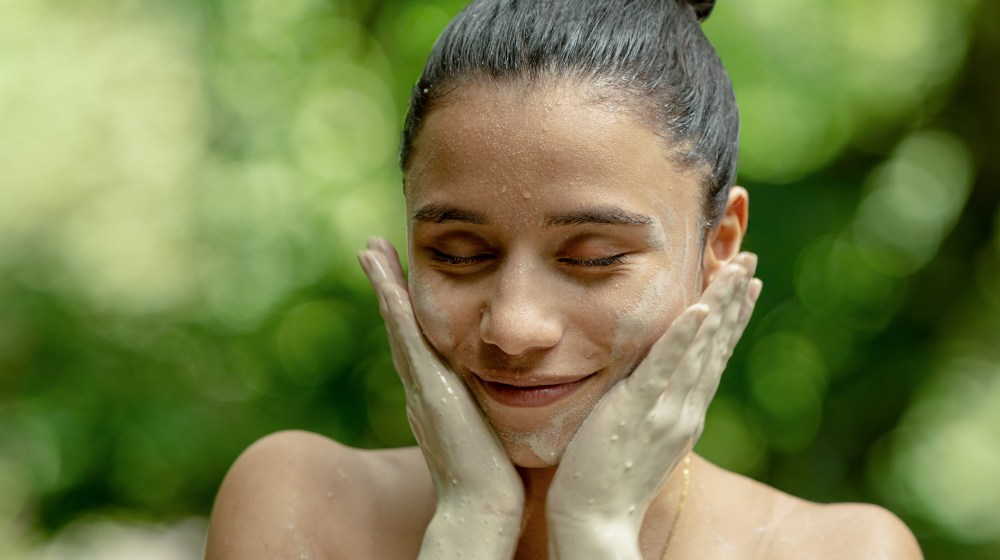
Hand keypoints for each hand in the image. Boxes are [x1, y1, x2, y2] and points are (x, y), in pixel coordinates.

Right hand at [358, 238, 523, 558]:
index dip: (405, 307)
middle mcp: (421, 384)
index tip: (399, 275)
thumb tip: (512, 388)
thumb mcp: (491, 426)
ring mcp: (420, 384)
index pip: (418, 339)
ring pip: (397, 323)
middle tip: (371, 248)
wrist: (483, 504)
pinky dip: (393, 307)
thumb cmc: (496, 473)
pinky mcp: (427, 386)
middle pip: (400, 324)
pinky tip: (387, 279)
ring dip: (383, 284)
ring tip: (369, 249)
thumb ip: (489, 406)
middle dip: (386, 285)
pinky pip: (406, 338)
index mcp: (437, 391)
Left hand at [547, 254, 760, 557]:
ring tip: (736, 268)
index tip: (746, 285)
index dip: (732, 318)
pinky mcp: (637, 411)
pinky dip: (683, 337)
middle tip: (751, 260)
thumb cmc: (607, 479)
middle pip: (717, 344)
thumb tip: (654, 381)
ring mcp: (665, 410)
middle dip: (735, 299)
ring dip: (720, 304)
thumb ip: (652, 405)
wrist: (596, 520)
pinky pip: (663, 367)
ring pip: (700, 348)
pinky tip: (699, 308)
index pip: (714, 355)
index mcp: (685, 412)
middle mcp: (685, 408)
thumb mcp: (640, 436)